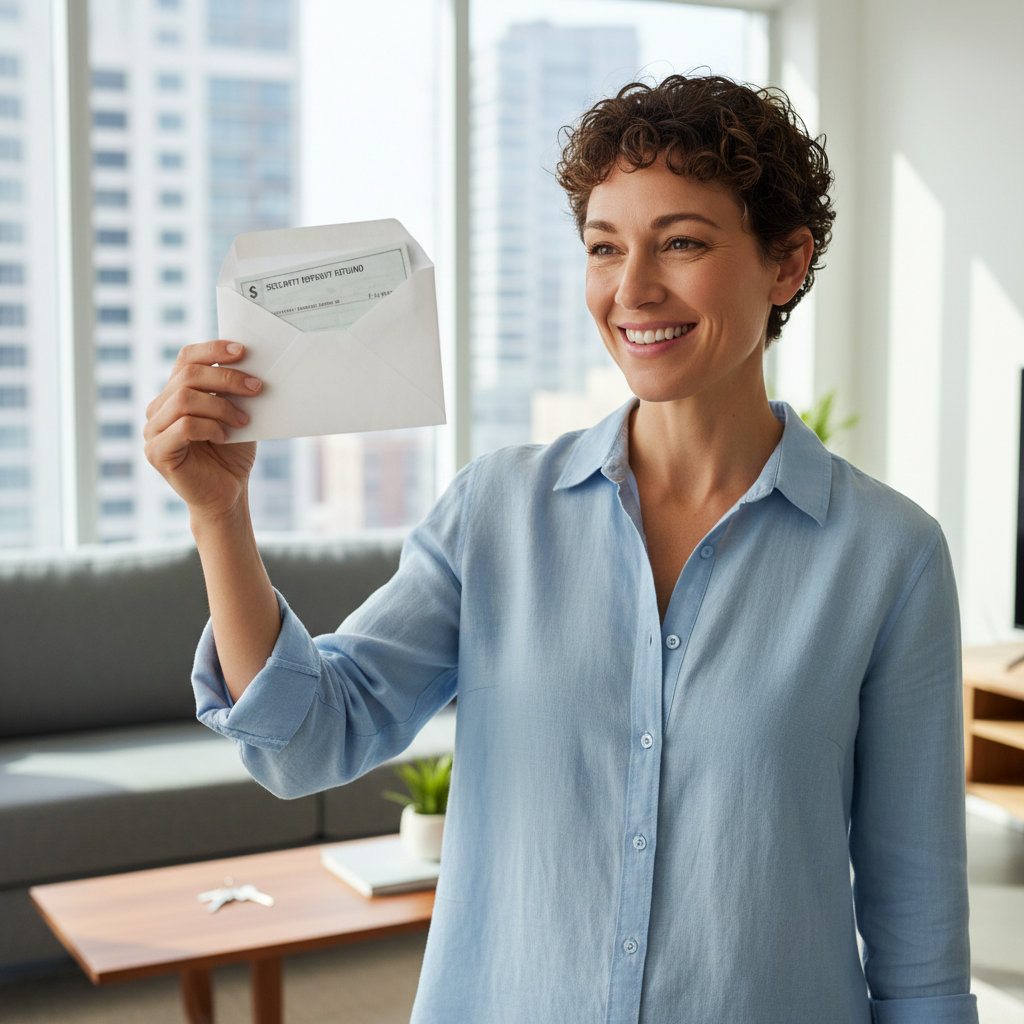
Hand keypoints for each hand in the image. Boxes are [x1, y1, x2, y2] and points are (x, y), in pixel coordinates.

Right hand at [144, 341, 261, 521]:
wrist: (228, 494)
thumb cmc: (232, 455)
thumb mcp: (237, 416)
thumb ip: (235, 393)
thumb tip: (251, 365)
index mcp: (174, 394)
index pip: (186, 359)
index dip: (212, 349)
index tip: (242, 350)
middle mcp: (158, 409)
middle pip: (187, 376)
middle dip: (226, 378)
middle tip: (257, 387)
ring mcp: (153, 430)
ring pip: (184, 399)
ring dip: (221, 406)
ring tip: (244, 420)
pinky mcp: (157, 453)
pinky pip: (184, 427)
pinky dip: (210, 427)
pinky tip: (225, 437)